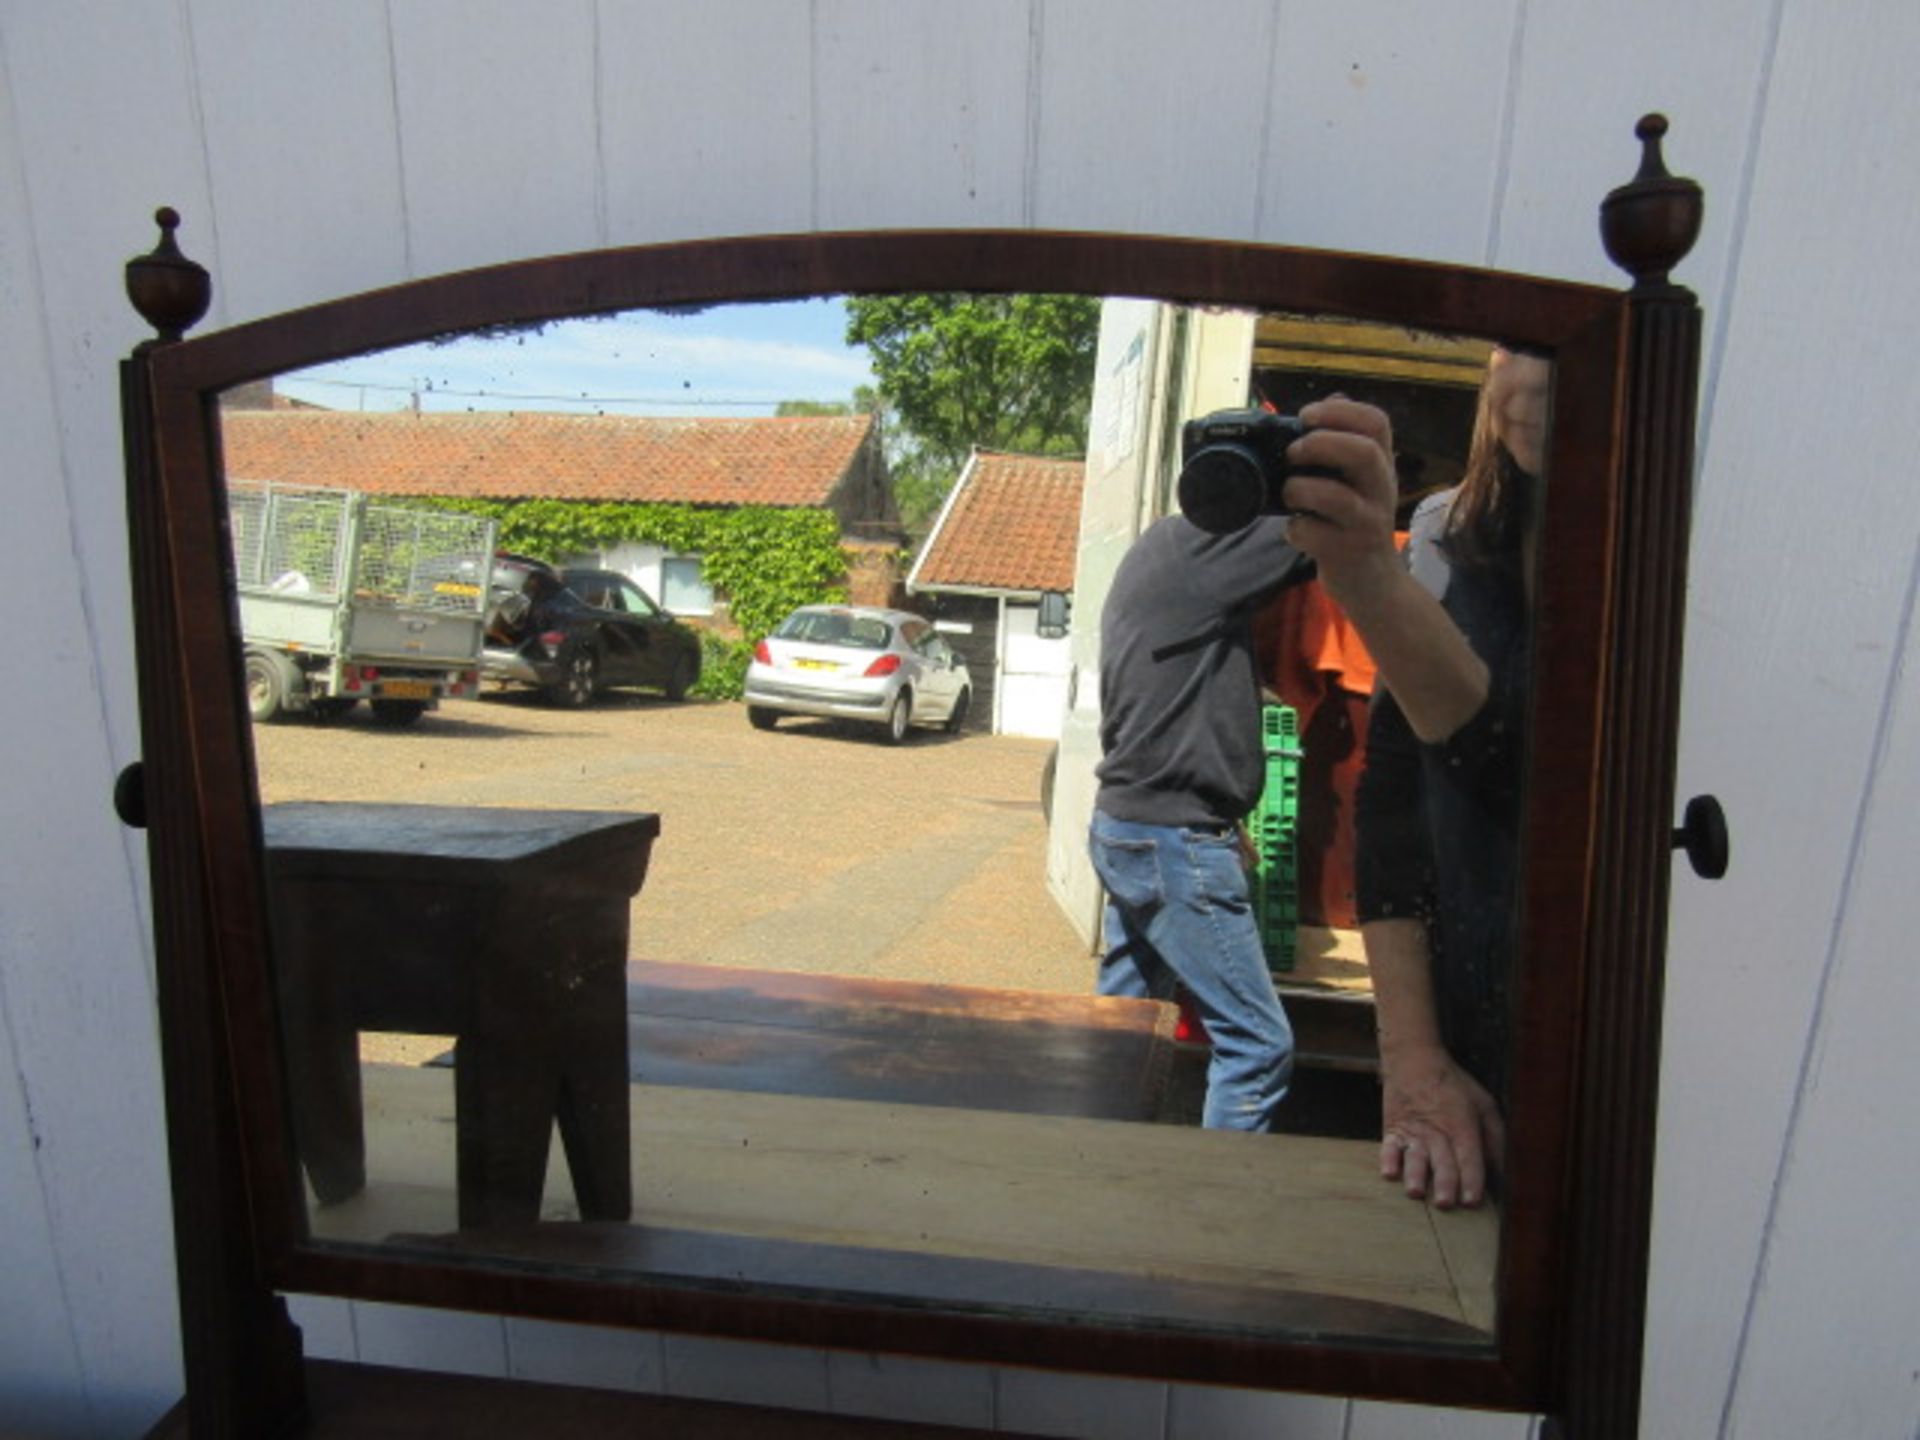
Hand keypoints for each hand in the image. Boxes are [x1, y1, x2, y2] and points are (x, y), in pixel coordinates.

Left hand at [1281, 397, 1401, 597]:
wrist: (1374, 584)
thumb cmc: (1354, 525)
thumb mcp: (1359, 484)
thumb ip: (1344, 449)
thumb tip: (1324, 406)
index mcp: (1381, 466)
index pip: (1377, 422)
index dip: (1340, 411)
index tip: (1306, 415)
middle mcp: (1382, 491)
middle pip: (1363, 452)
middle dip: (1320, 444)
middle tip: (1292, 452)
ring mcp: (1368, 523)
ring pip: (1337, 496)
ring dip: (1300, 489)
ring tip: (1290, 493)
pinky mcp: (1349, 552)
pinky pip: (1315, 534)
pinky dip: (1295, 530)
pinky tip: (1294, 530)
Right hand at [1378, 1043, 1505, 1208]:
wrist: (1414, 1059)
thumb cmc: (1454, 1085)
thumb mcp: (1483, 1104)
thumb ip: (1494, 1137)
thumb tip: (1503, 1170)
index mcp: (1462, 1124)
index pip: (1468, 1155)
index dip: (1471, 1179)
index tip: (1472, 1201)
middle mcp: (1437, 1129)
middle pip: (1441, 1159)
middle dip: (1444, 1182)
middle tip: (1446, 1203)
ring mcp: (1412, 1129)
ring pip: (1414, 1155)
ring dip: (1415, 1174)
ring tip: (1415, 1192)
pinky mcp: (1392, 1129)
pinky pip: (1388, 1146)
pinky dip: (1388, 1159)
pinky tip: (1389, 1173)